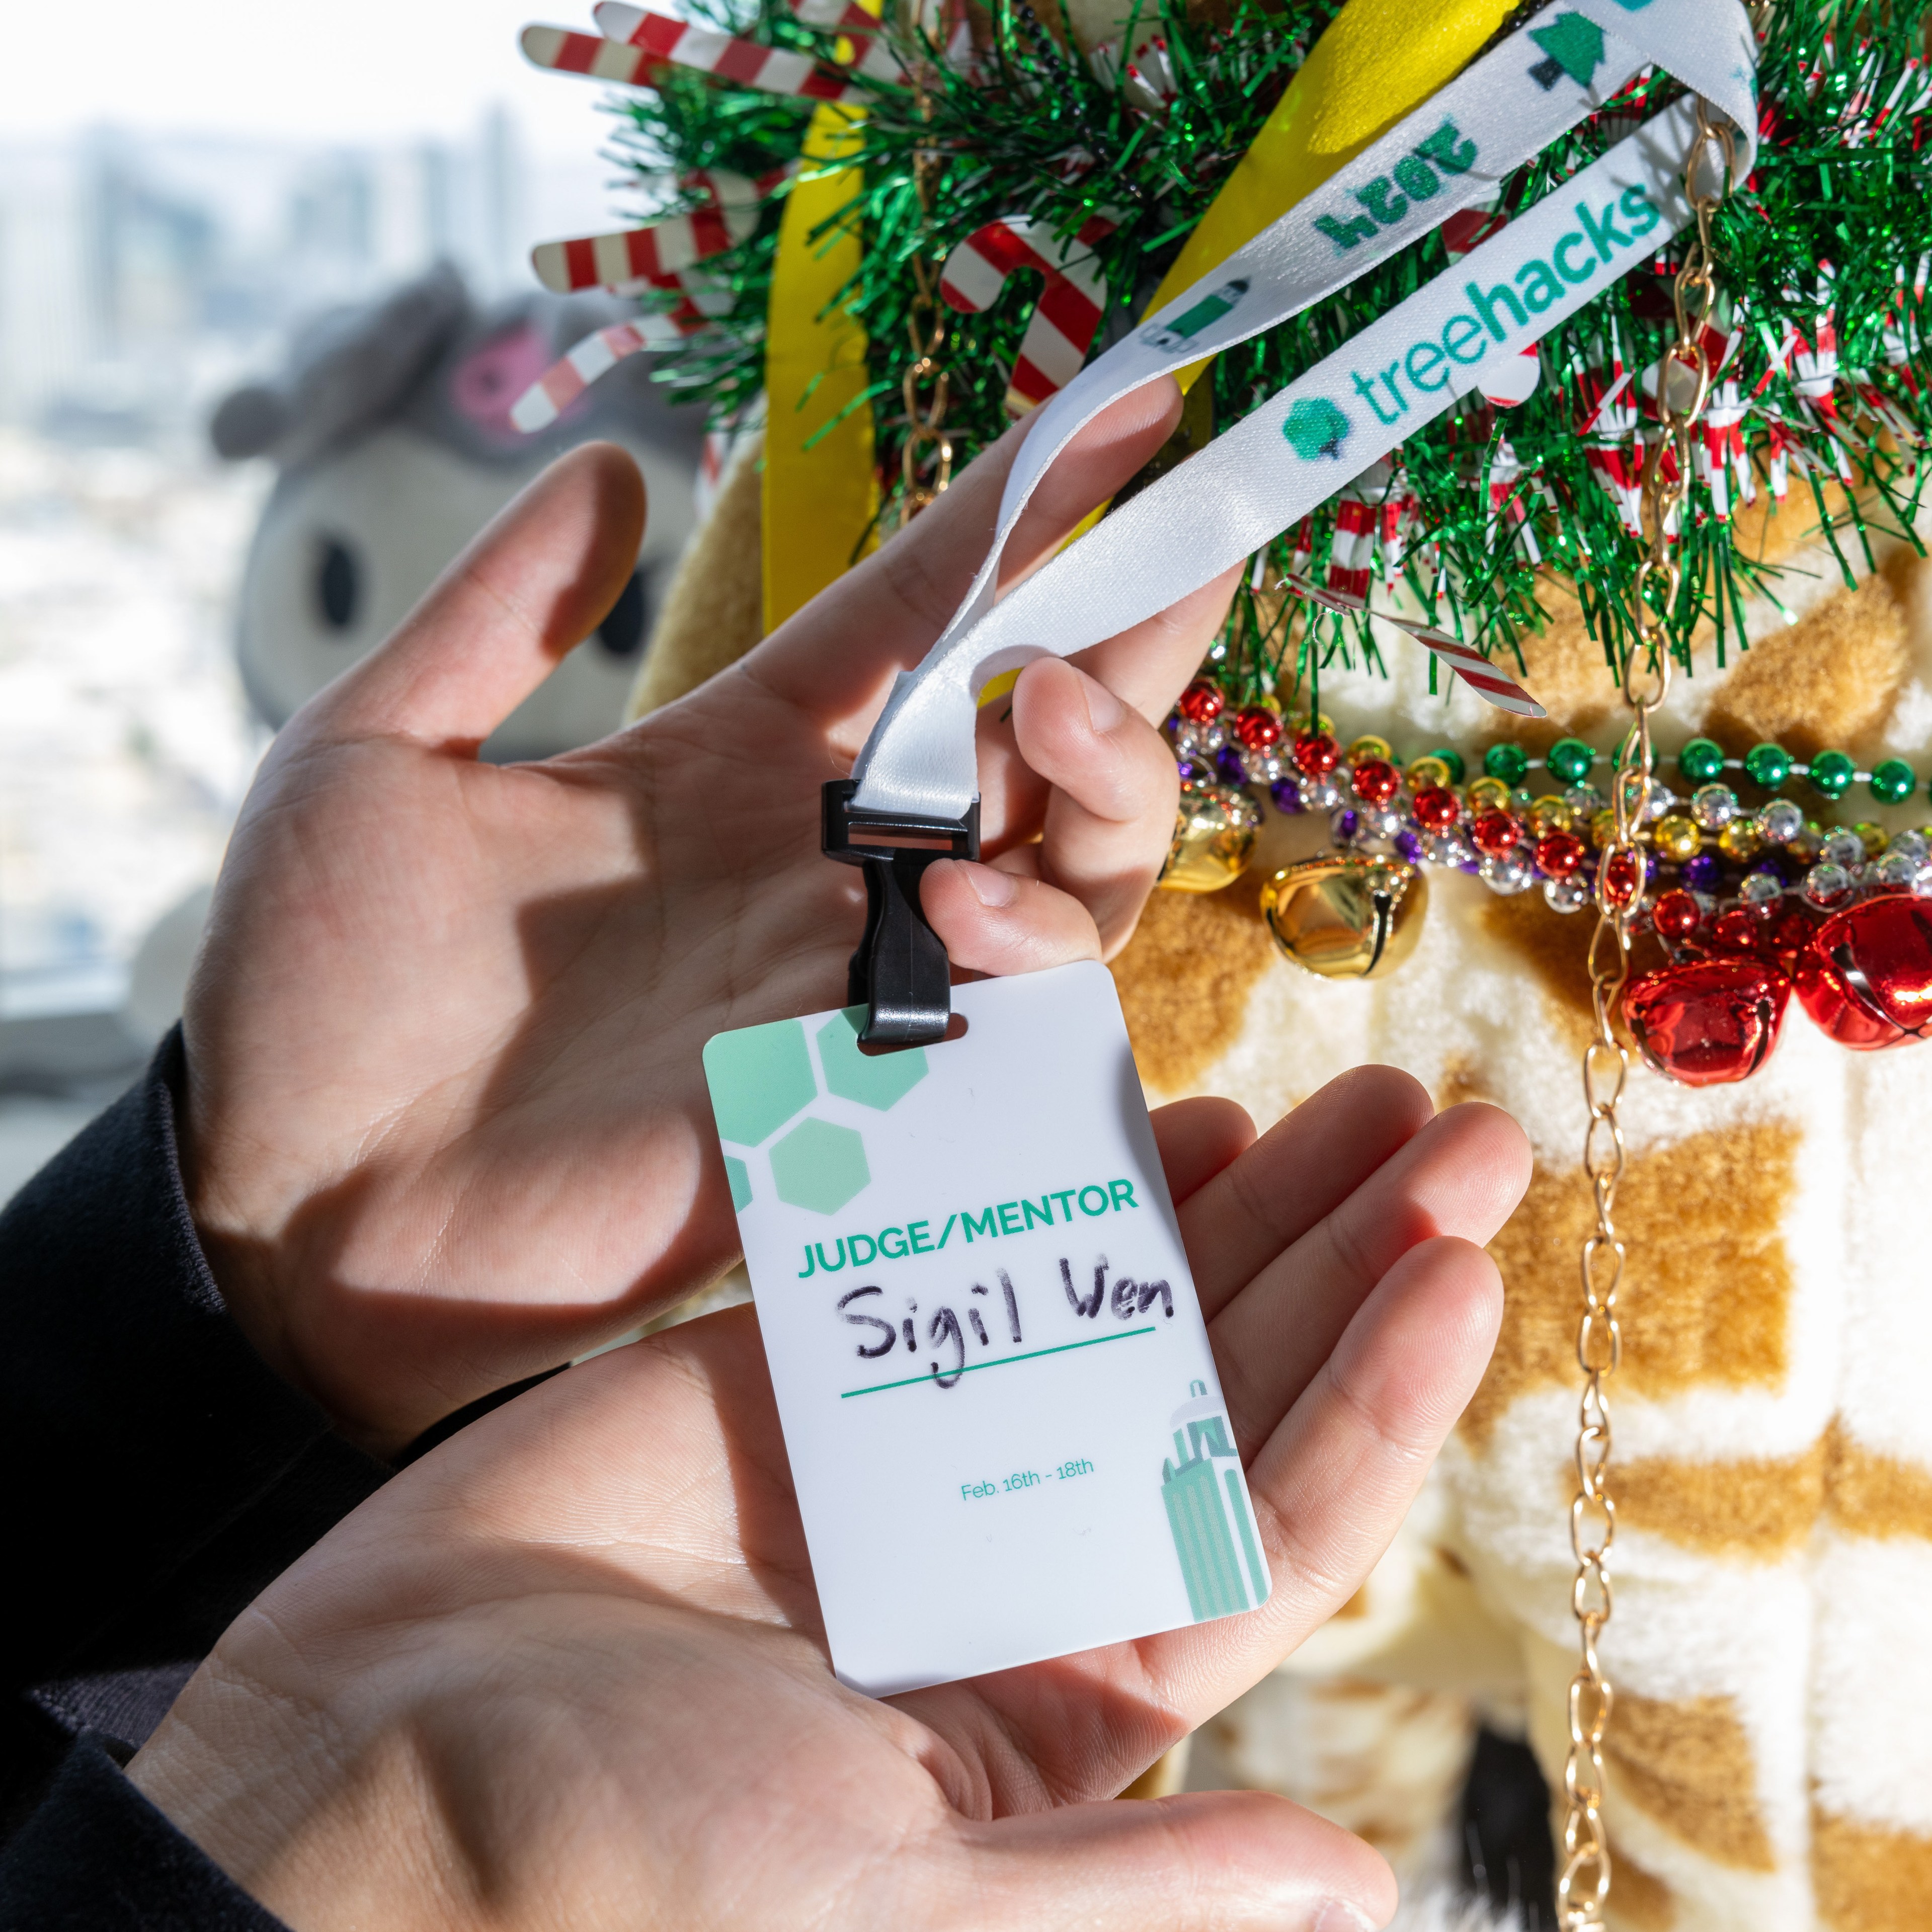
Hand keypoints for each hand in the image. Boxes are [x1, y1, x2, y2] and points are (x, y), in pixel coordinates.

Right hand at [133, 1073, 1529, 1931]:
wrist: (379, 1776)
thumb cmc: (620, 1876)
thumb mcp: (888, 1905)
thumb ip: (1122, 1886)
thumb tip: (1354, 1878)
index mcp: (1065, 1691)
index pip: (1274, 1521)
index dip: (1380, 1392)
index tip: (1460, 1262)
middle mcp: (1018, 1558)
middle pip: (1222, 1384)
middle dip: (1340, 1257)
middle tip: (1445, 1126)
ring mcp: (919, 1451)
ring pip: (1113, 1301)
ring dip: (1229, 1201)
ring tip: (1342, 1098)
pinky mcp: (808, 1371)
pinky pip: (956, 1254)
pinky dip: (1047, 1179)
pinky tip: (1149, 1110)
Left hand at [182, 382, 1236, 1451]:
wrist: (296, 1205)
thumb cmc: (320, 986)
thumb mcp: (379, 755)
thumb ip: (498, 613)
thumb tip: (608, 469)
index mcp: (730, 765)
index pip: (914, 616)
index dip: (1022, 517)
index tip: (1123, 410)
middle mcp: (824, 865)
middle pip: (1039, 738)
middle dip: (1127, 641)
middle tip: (1166, 559)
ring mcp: (854, 982)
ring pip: (1074, 871)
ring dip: (1109, 782)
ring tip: (1049, 716)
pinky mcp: (863, 1097)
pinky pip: (1019, 1019)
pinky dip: (1038, 944)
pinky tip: (976, 901)